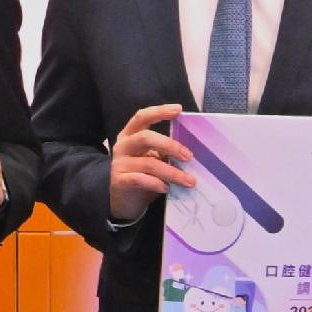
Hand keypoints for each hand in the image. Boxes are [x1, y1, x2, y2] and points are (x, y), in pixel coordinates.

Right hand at [103, 104, 198, 224]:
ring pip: (148, 163)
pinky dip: (156, 183)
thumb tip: (192, 148)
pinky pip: (139, 179)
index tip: (178, 110)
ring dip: (172, 172)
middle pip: (145, 137)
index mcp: (130, 135)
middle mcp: (123, 146)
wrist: (124, 202)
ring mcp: (119, 163)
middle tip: (189, 157)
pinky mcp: (119, 181)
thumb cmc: (144, 176)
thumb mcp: (154, 159)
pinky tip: (166, 188)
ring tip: (189, 181)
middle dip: (170, 145)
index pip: (142, 117)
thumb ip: (165, 151)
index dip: (159, 111)